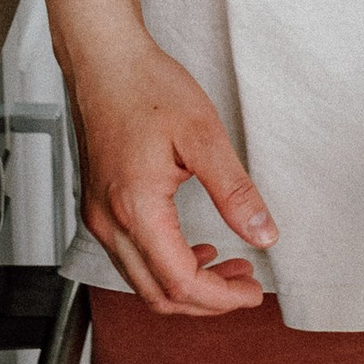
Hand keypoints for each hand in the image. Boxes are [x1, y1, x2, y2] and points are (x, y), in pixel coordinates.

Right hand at [62, 19, 276, 317]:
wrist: (105, 62)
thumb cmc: (146, 88)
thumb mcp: (204, 136)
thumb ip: (235, 192)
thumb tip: (263, 234)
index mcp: (136, 208)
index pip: (180, 283)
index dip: (221, 298)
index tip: (253, 292)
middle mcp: (109, 221)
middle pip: (158, 295)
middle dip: (207, 301)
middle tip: (247, 286)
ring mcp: (100, 217)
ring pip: (142, 282)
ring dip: (187, 286)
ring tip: (230, 269)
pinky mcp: (100, 208)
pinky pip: (132, 259)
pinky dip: (166, 267)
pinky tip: (195, 249)